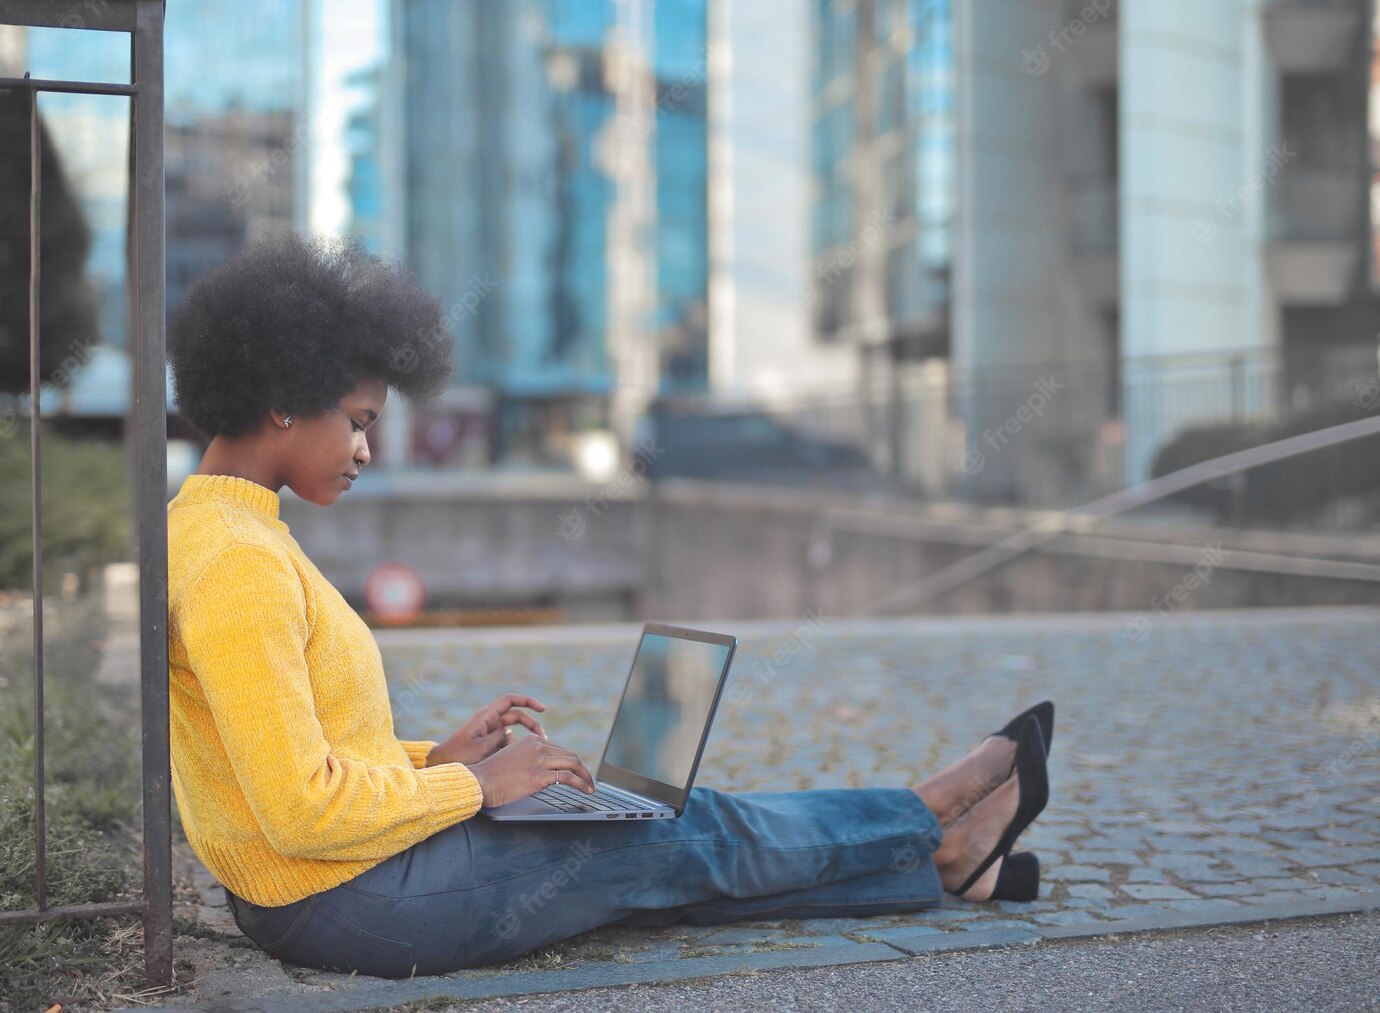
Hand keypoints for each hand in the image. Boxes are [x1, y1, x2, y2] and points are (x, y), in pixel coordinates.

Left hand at [425, 694, 547, 766]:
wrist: (441, 765)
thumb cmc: (458, 756)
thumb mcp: (481, 747)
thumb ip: (499, 738)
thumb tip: (512, 734)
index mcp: (485, 716)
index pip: (510, 700)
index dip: (528, 701)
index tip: (542, 709)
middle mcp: (488, 721)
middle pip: (516, 716)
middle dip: (531, 725)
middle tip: (543, 738)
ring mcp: (488, 732)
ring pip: (512, 732)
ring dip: (521, 741)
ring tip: (529, 755)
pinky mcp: (488, 743)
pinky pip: (505, 742)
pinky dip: (512, 749)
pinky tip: (515, 761)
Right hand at [468, 734, 596, 806]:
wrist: (479, 781)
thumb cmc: (491, 775)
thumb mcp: (512, 758)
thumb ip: (529, 759)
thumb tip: (542, 771)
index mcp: (532, 740)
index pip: (560, 750)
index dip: (571, 762)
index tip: (577, 771)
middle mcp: (538, 746)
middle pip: (570, 756)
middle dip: (582, 769)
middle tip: (588, 780)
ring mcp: (540, 760)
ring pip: (574, 764)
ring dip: (586, 776)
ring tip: (591, 787)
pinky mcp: (540, 775)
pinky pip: (569, 777)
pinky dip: (582, 784)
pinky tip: (586, 790)